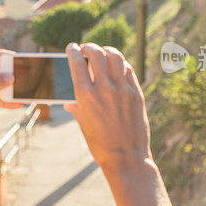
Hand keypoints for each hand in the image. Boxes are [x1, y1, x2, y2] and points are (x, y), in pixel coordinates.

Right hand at [63, 42, 150, 171]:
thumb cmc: (100, 144)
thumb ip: (76, 108)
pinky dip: (121, 64)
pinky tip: (117, 66)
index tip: (72, 47)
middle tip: (87, 48)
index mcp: (85, 96)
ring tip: (103, 52)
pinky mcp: (136, 94)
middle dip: (89, 47)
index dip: (73, 51)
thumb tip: (68, 103)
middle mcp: (104, 89)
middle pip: (96, 54)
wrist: (126, 158)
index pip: (77, 63)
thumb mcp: (83, 125)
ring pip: (115, 57)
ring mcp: (123, 90)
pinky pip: (128, 70)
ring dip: (107, 50)